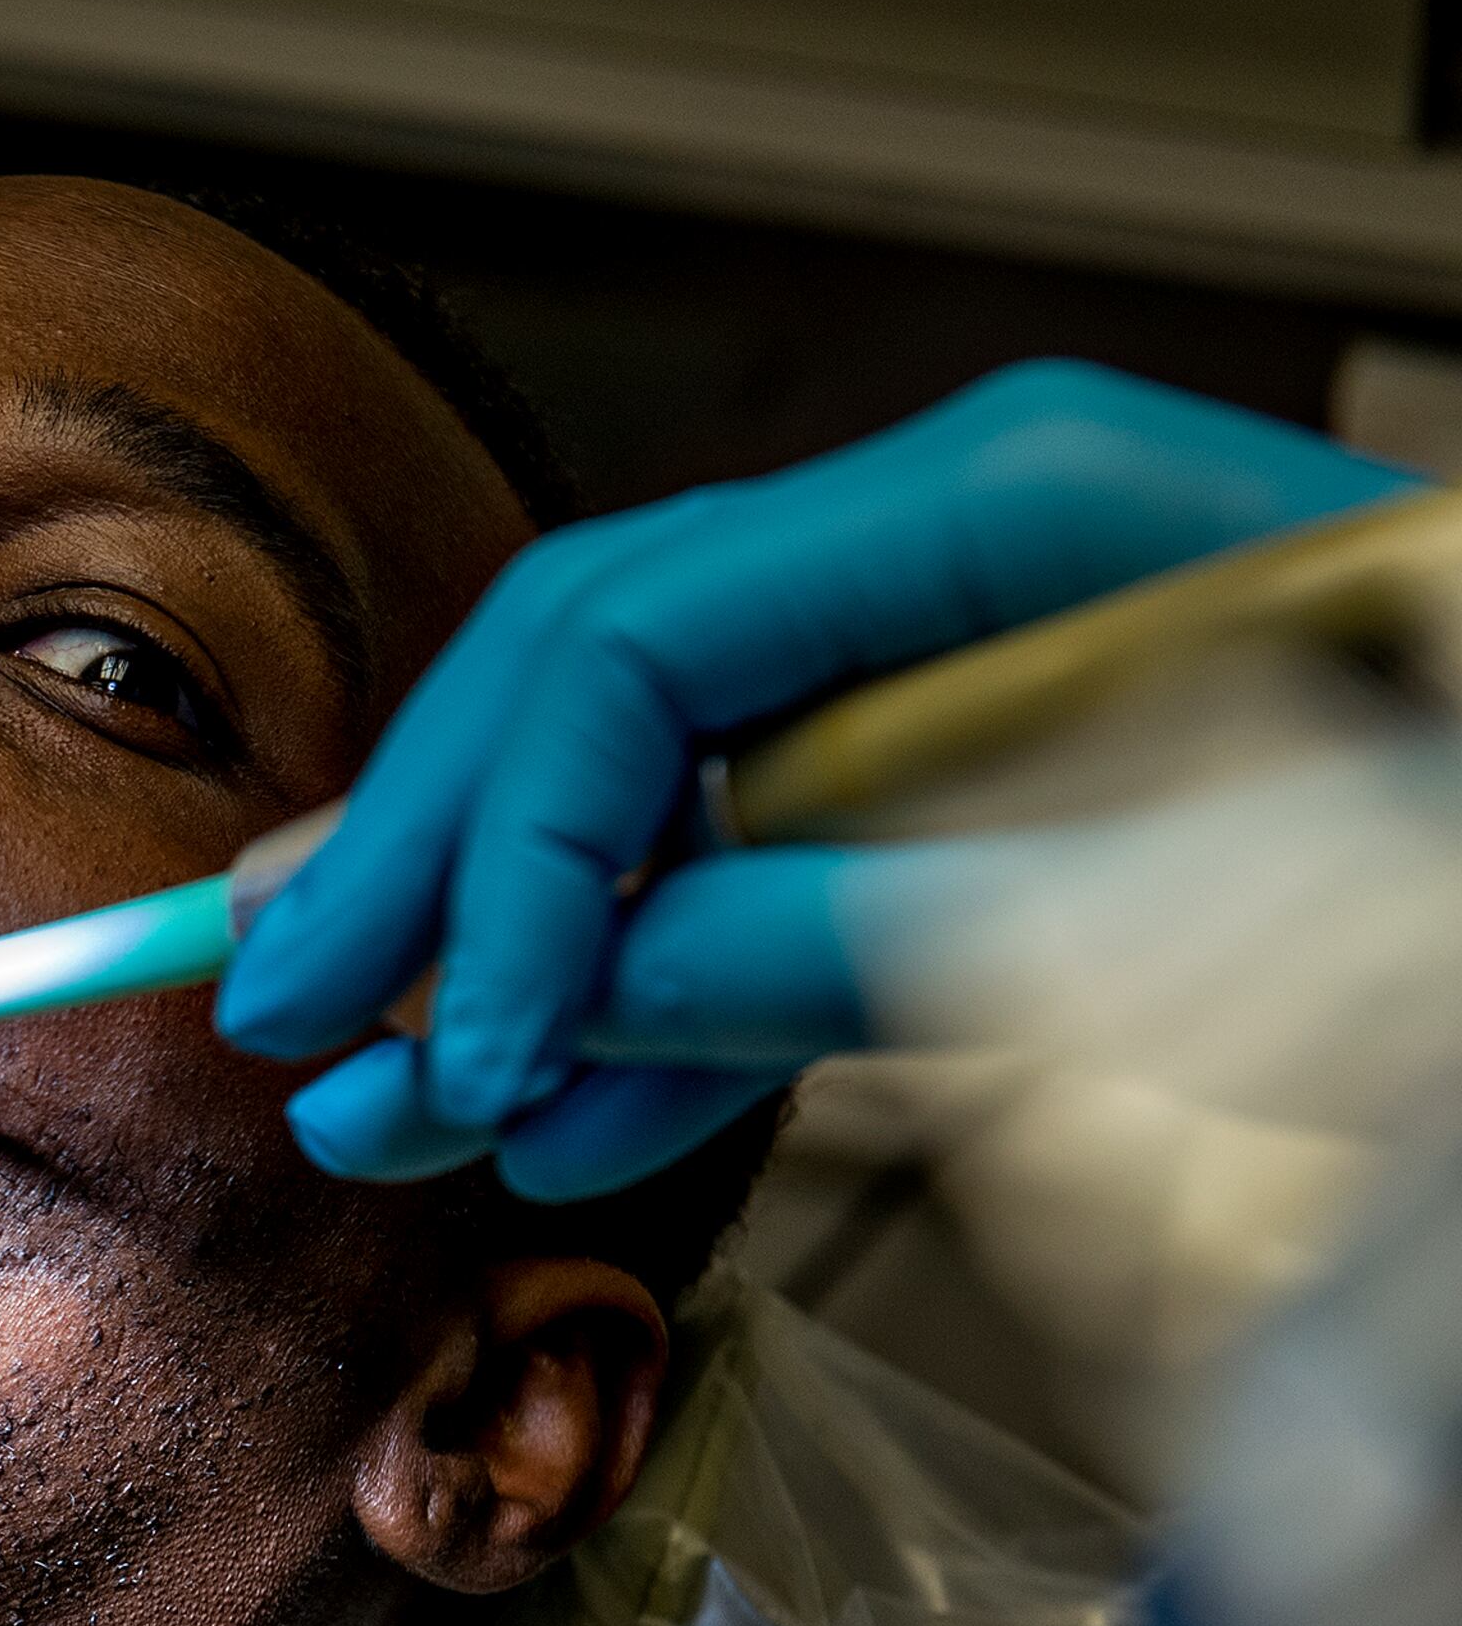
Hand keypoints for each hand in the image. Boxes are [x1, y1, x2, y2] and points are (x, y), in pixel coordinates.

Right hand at [212, 360, 1414, 1198]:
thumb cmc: (1450, 890)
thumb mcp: (1159, 911)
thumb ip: (847, 934)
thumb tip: (567, 995)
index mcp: (1014, 511)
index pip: (637, 642)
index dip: (499, 851)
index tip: (452, 1052)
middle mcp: (961, 576)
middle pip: (594, 690)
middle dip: (429, 873)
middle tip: (281, 1024)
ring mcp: (969, 696)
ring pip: (649, 800)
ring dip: (495, 959)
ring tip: (371, 1106)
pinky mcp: (997, 823)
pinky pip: (757, 891)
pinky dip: (642, 1008)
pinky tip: (547, 1114)